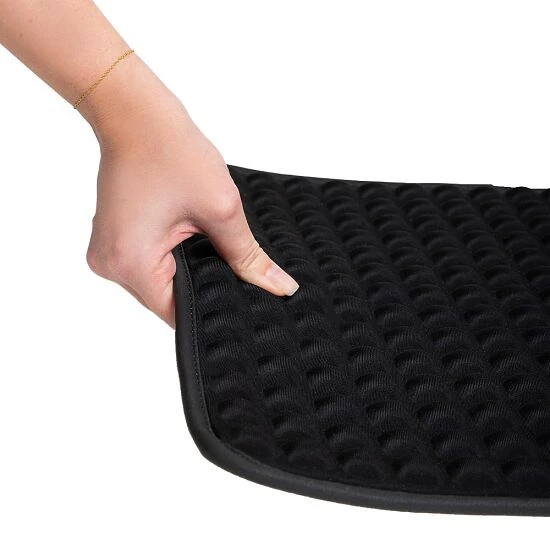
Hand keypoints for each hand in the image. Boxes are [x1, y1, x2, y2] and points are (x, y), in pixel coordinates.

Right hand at [84, 64, 298, 328]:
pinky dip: (173, 257)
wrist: (135, 112)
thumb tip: (279, 288)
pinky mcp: (112, 241)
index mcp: (130, 263)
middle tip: (237, 274)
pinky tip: (191, 239)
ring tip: (210, 249)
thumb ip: (249, 257)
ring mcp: (106, 254)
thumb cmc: (171, 149)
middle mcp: (109, 266)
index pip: (179, 313)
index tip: (242, 302)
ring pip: (160, 282)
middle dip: (204, 286)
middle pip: (169, 300)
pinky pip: (149, 264)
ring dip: (188, 269)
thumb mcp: (221, 208)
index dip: (213, 307)